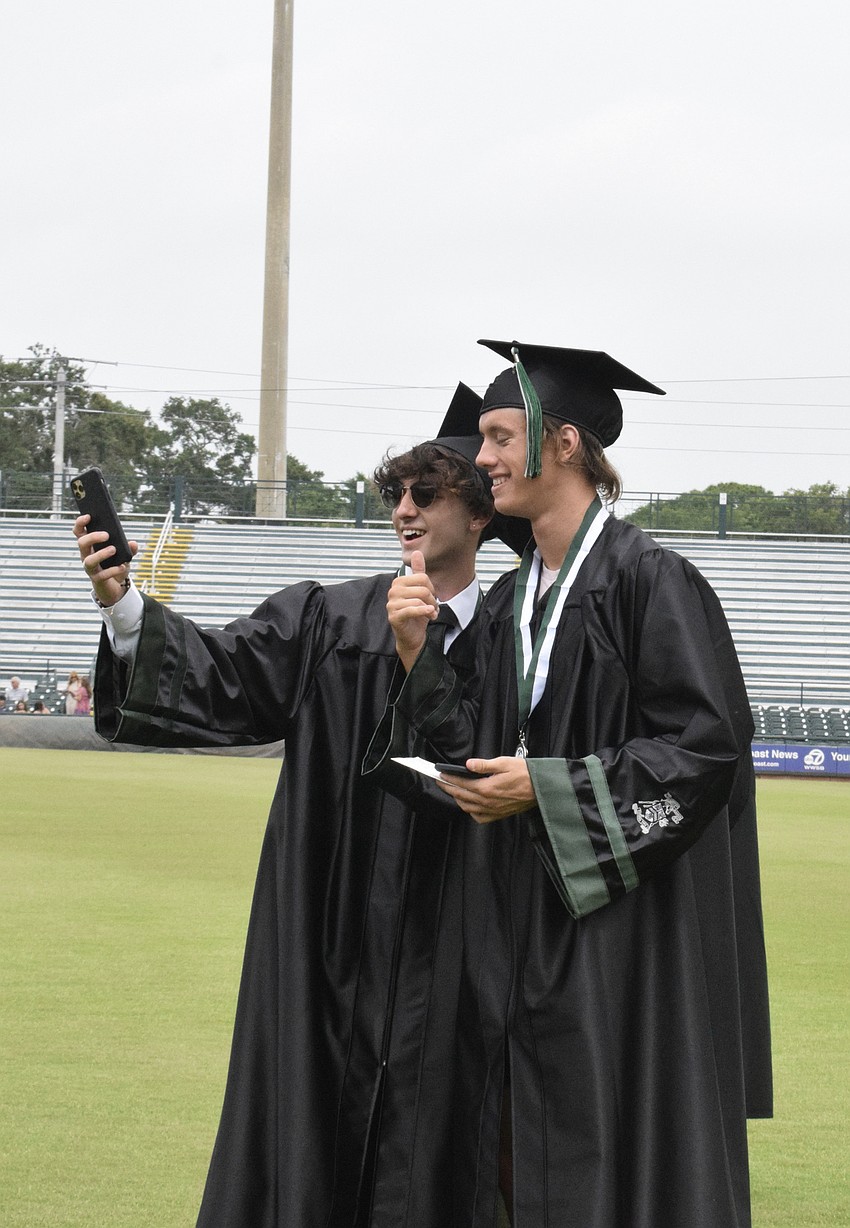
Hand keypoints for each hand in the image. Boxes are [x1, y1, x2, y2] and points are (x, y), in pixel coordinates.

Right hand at [73, 513, 137, 606]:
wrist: (115, 585)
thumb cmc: (115, 564)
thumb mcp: (124, 554)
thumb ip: (128, 548)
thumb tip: (133, 543)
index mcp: (90, 545)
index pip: (79, 532)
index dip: (80, 523)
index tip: (88, 516)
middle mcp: (86, 555)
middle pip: (82, 543)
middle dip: (93, 537)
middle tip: (107, 535)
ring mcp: (90, 568)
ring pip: (89, 560)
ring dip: (101, 554)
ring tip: (114, 549)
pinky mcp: (97, 579)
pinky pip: (102, 575)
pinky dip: (113, 570)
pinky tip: (122, 566)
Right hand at [386, 549, 437, 669]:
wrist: (412, 636)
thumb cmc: (416, 614)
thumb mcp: (420, 591)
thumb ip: (418, 572)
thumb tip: (417, 552)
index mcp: (399, 583)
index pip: (422, 578)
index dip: (432, 588)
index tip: (432, 598)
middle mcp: (393, 591)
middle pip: (422, 588)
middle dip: (432, 599)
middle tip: (433, 608)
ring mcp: (392, 604)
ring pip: (419, 599)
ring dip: (430, 608)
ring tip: (431, 614)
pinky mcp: (394, 617)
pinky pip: (412, 610)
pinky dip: (424, 611)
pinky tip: (429, 614)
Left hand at [436, 757, 536, 824]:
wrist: (541, 788)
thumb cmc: (525, 773)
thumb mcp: (505, 763)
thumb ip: (484, 765)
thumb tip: (468, 765)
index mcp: (487, 788)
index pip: (461, 784)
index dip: (448, 779)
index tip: (439, 775)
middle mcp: (487, 802)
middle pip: (461, 796)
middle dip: (448, 788)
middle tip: (440, 782)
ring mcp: (492, 810)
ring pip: (467, 808)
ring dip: (457, 799)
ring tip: (452, 791)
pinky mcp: (498, 815)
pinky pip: (478, 817)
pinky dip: (470, 811)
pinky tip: (469, 804)